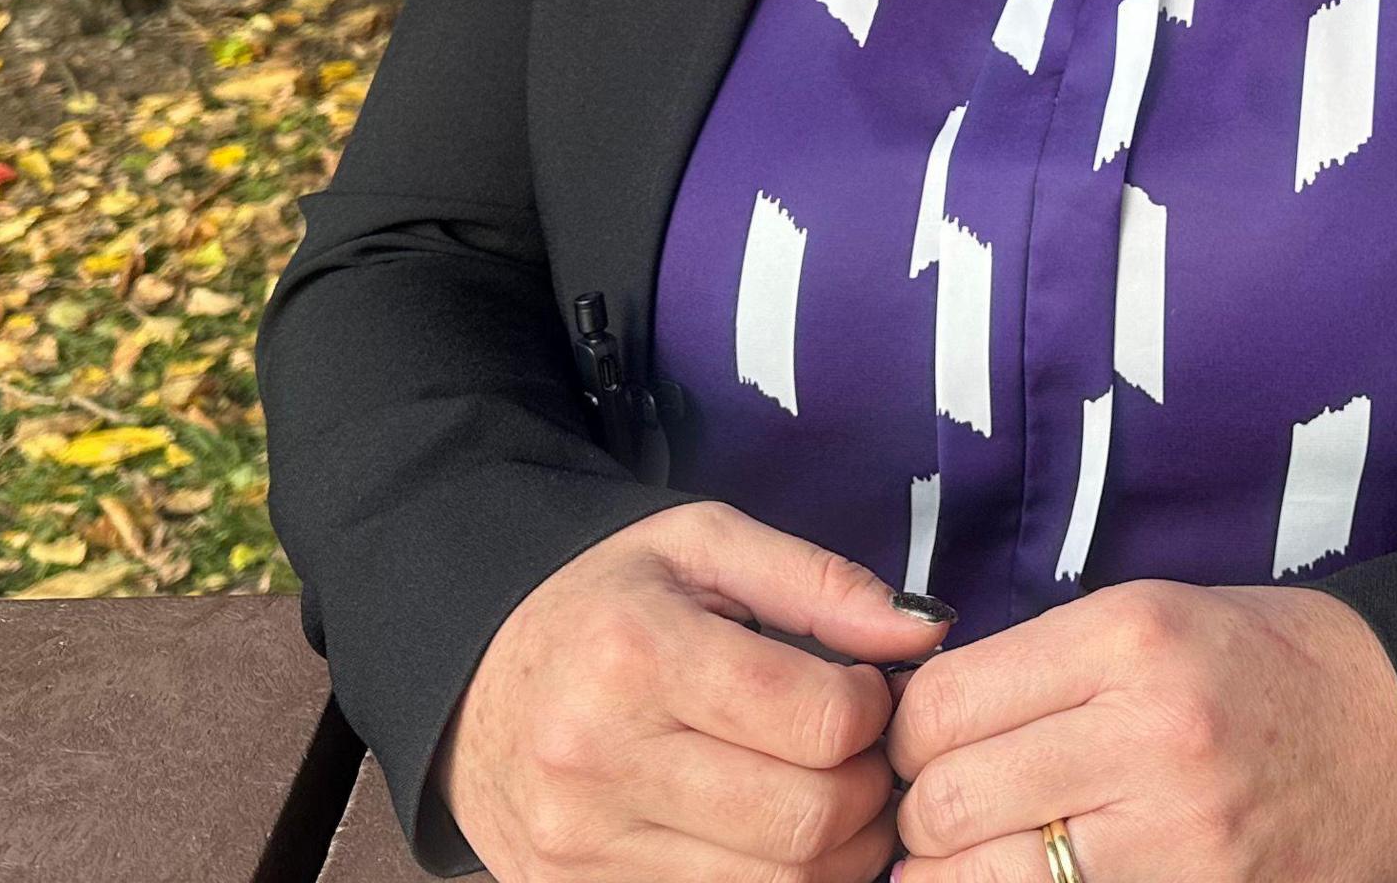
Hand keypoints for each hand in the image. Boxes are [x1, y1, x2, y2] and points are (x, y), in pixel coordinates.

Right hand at [431, 501, 956, 882]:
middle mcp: (600, 760)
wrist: (468, 671)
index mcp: (636, 653)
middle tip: (862, 753)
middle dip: (868, 791)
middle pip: (808, 822)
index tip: (862, 687)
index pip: (821, 720)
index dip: (874, 709)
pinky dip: (776, 881)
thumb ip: (821, 583)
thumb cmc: (602, 601)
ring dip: (837, 850)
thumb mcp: (702, 546)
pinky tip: (776, 831)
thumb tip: (928, 631)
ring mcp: (584, 845)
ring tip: (829, 792)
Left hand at [883, 580, 1396, 882]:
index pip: (940, 705)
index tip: (923, 749)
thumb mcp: (1153, 618)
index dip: (907, 737)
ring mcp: (1179, 832)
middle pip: (945, 803)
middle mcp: (1150, 732)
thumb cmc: (1264, 666)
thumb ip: (1039, 667)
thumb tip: (914, 725)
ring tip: (982, 859)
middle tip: (942, 818)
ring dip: (960, 878)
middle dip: (921, 821)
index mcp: (1129, 639)